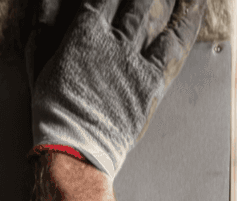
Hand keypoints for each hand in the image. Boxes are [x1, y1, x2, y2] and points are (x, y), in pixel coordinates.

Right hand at [26, 0, 206, 181]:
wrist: (75, 150)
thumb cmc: (56, 117)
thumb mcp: (40, 69)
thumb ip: (44, 32)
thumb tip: (46, 3)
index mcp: (83, 36)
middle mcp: (111, 42)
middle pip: (133, 1)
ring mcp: (133, 61)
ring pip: (154, 13)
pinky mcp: (151, 81)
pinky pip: (174, 44)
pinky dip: (188, 22)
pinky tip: (196, 5)